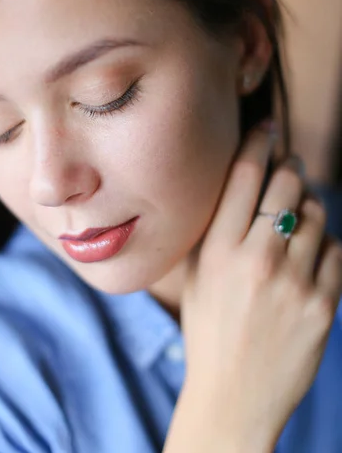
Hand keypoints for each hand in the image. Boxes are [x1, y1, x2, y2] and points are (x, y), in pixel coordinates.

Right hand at [181, 123, 341, 445]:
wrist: (235, 395)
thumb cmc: (209, 329)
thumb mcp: (196, 276)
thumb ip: (213, 229)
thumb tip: (238, 180)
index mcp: (217, 251)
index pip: (244, 175)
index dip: (258, 142)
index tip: (266, 129)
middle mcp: (256, 260)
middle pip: (286, 184)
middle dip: (290, 166)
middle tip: (290, 165)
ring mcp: (294, 282)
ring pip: (315, 213)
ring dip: (308, 207)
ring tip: (296, 219)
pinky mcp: (324, 305)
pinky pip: (336, 250)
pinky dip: (325, 244)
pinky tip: (310, 256)